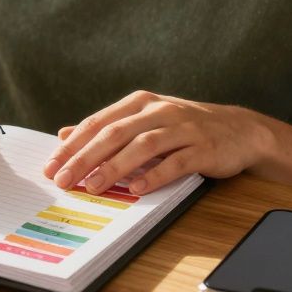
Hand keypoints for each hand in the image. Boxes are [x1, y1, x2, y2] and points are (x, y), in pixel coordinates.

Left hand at [41, 90, 273, 194]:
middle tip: (64, 179)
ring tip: (93, 186)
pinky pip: (176, 162)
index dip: (73, 145)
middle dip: (85, 157)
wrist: (240, 130)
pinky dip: (154, 175)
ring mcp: (182, 127)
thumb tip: (65, 135)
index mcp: (139, 103)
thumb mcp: (143, 120)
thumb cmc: (183, 127)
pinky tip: (136, 188)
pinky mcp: (203, 147)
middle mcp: (158, 111)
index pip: (98, 123)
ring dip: (115, 167)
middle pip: (115, 133)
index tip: (51, 165)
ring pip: (142, 145)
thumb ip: (106, 127)